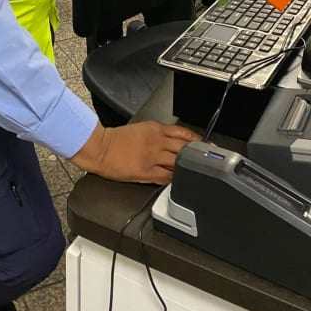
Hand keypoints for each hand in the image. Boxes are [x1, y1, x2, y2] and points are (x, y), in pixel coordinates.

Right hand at [70, 121, 201, 185]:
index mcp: (155, 129)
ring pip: (178, 163)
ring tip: (199, 172)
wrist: (101, 148)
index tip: (208, 145)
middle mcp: (156, 142)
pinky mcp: (146, 172)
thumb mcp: (141, 128)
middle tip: (210, 160)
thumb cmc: (117, 139)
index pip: (183, 133)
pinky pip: (167, 178)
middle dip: (198, 154)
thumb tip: (175, 142)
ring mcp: (152, 158)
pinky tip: (181, 182)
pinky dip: (176, 180)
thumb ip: (159, 134)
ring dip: (189, 168)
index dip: (198, 140)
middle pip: (185, 148)